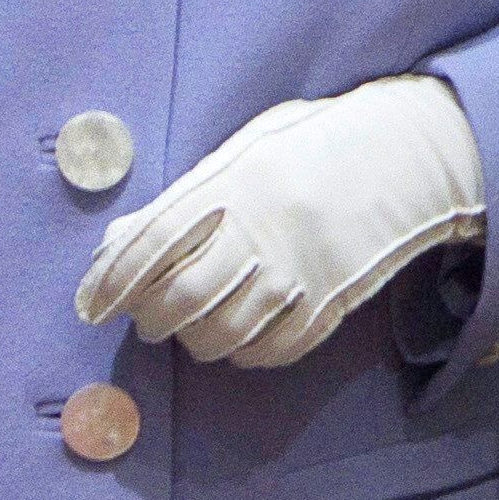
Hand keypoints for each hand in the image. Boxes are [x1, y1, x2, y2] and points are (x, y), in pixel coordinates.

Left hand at [77, 74, 485, 367]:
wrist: (408, 154)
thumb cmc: (315, 146)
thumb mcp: (248, 149)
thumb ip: (184, 196)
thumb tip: (115, 246)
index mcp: (240, 182)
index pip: (154, 242)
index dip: (112, 280)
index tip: (90, 305)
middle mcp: (266, 230)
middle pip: (181, 300)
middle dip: (151, 318)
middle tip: (145, 316)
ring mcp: (301, 271)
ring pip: (221, 335)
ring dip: (194, 340)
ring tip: (190, 326)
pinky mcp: (332, 301)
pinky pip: (270, 350)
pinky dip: (243, 353)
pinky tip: (237, 336)